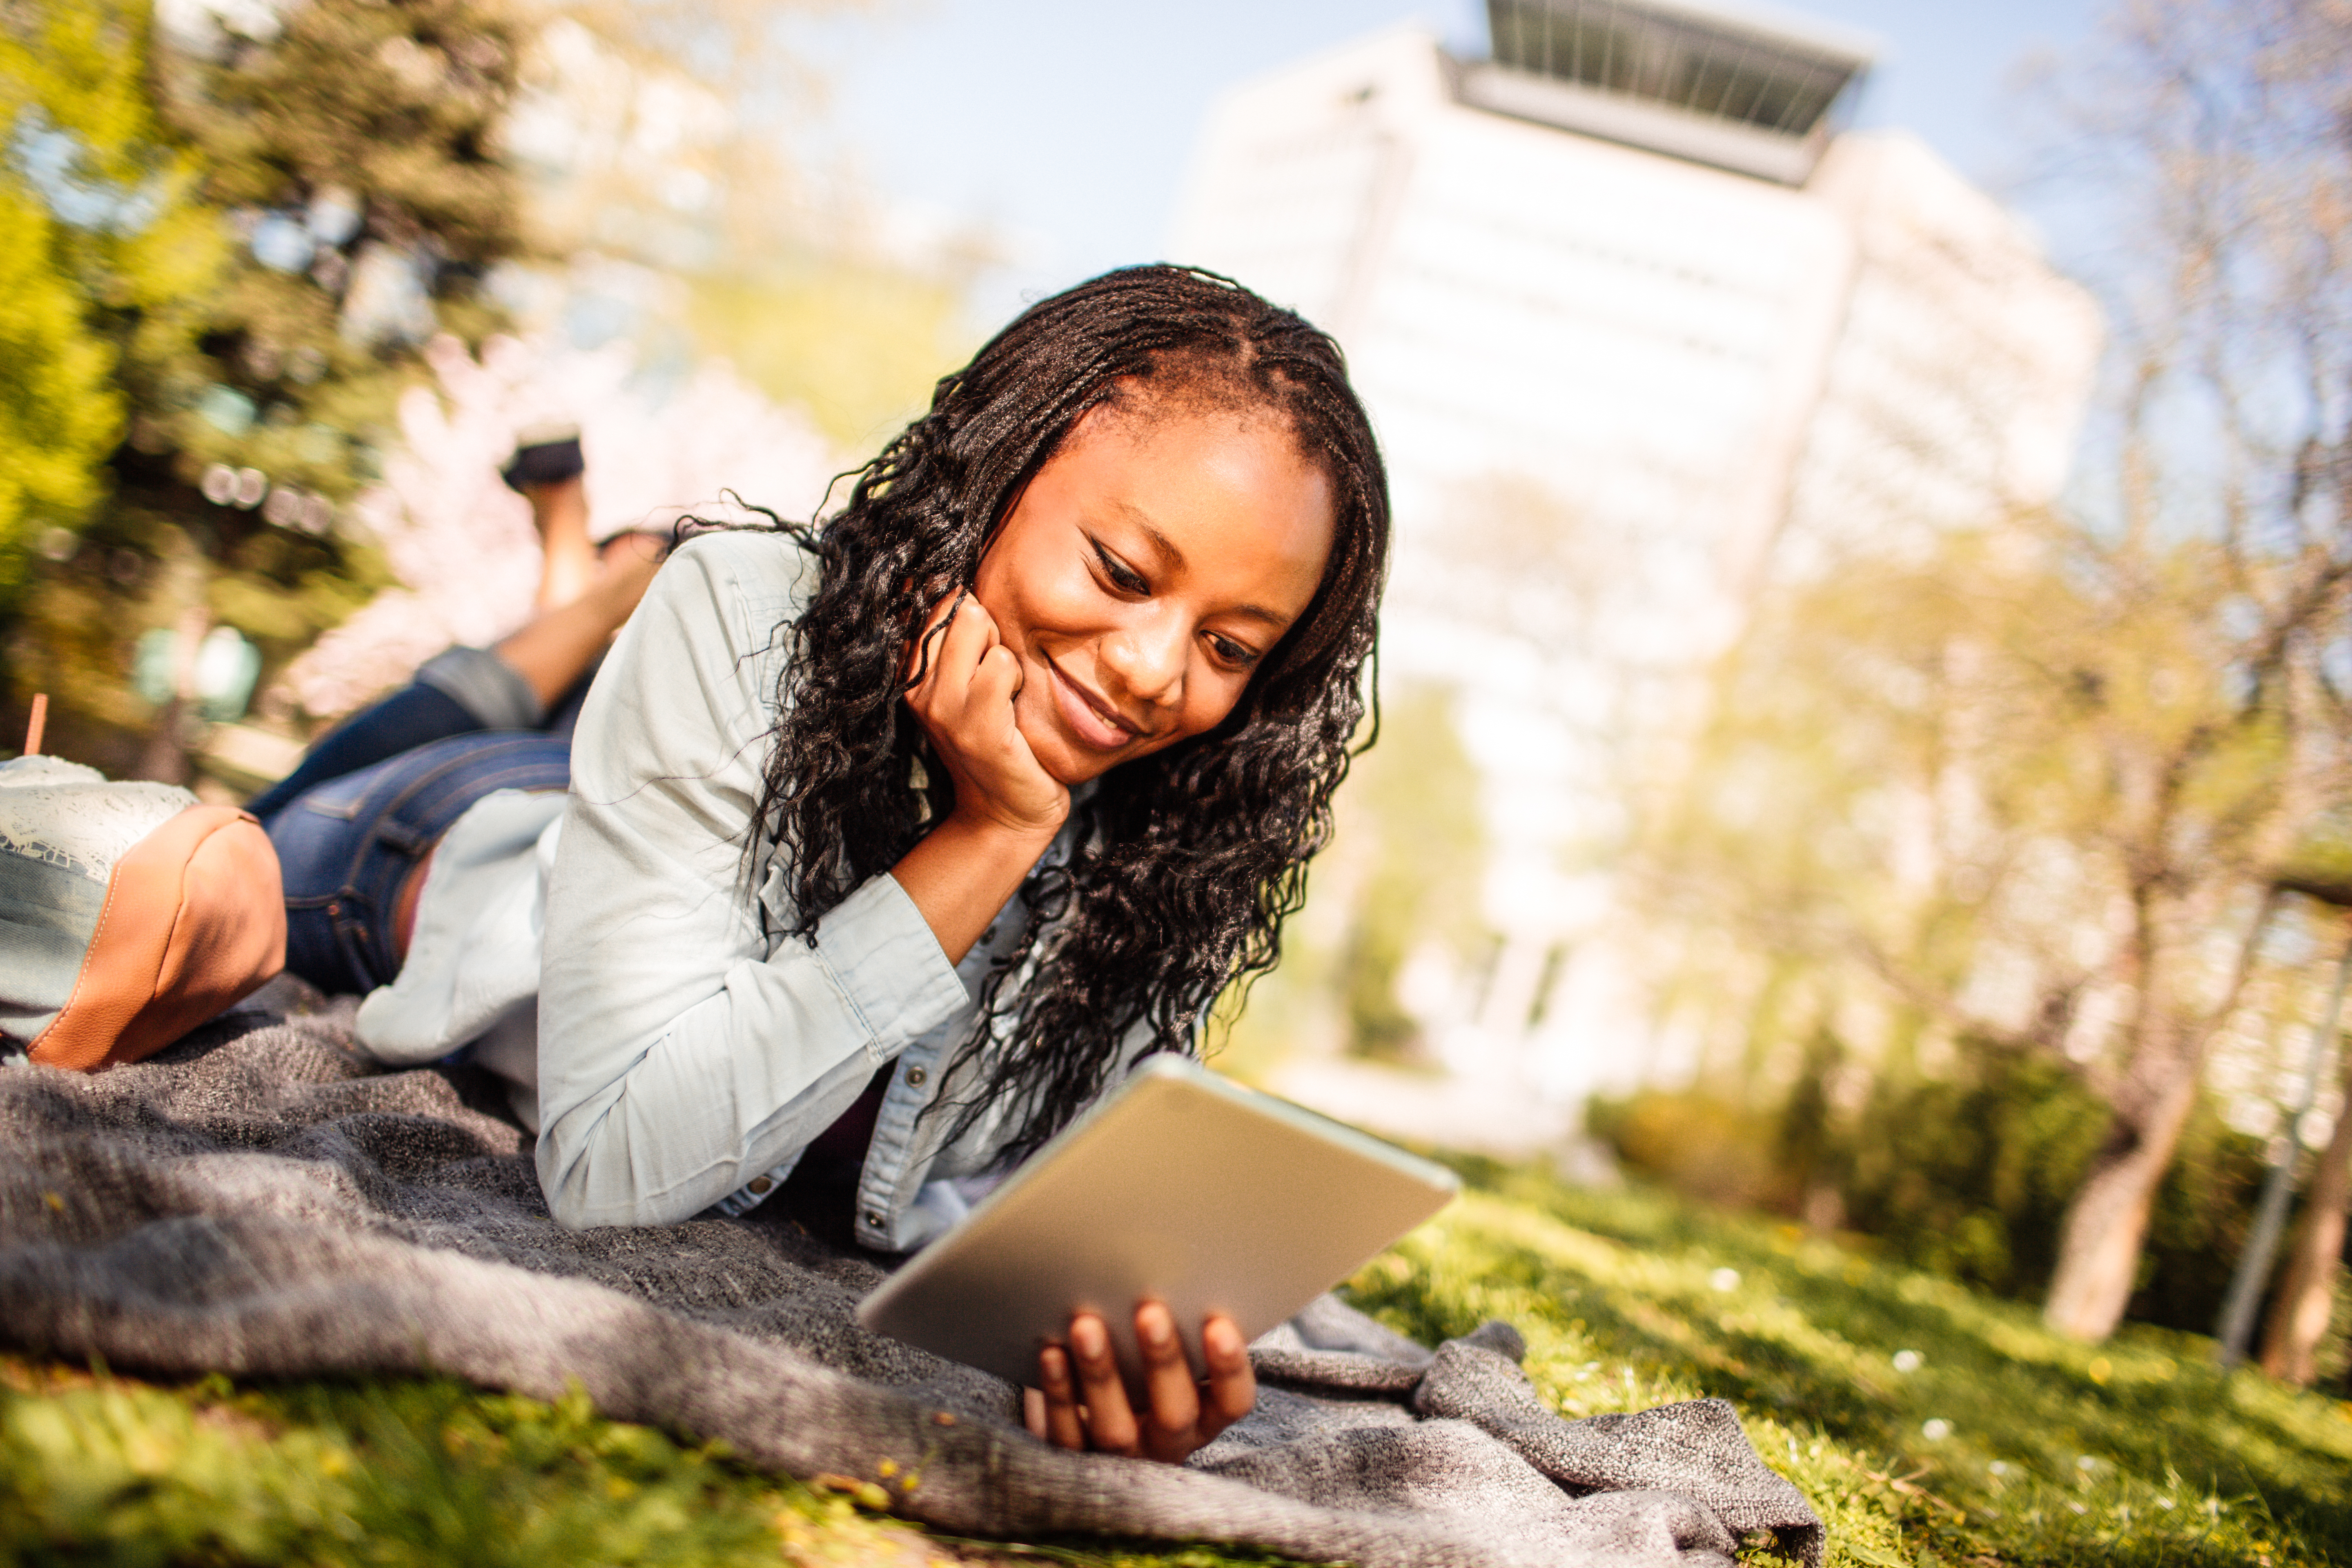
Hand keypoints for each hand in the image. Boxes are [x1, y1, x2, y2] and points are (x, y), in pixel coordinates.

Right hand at [903, 592, 1067, 837]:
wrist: (1008, 810)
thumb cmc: (997, 737)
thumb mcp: (967, 684)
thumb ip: (956, 638)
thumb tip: (953, 581)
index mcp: (911, 675)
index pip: (926, 601)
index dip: (962, 607)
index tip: (977, 644)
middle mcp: (918, 689)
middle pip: (957, 607)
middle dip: (989, 630)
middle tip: (997, 676)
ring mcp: (944, 709)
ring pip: (980, 627)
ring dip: (1007, 657)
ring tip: (1007, 695)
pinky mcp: (978, 728)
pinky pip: (1003, 665)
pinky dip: (1020, 680)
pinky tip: (1016, 710)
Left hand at [1022, 1302, 1255, 1463]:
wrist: (1089, 1429)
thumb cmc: (1142, 1373)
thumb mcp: (1172, 1360)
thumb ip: (1179, 1329)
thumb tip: (1170, 1266)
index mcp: (1206, 1415)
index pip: (1233, 1400)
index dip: (1230, 1368)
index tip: (1218, 1324)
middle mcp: (1169, 1442)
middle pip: (1175, 1413)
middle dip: (1163, 1361)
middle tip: (1150, 1312)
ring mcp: (1122, 1457)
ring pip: (1116, 1427)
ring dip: (1102, 1373)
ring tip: (1086, 1325)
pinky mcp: (1076, 1460)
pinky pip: (1066, 1433)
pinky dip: (1059, 1392)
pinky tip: (1052, 1352)